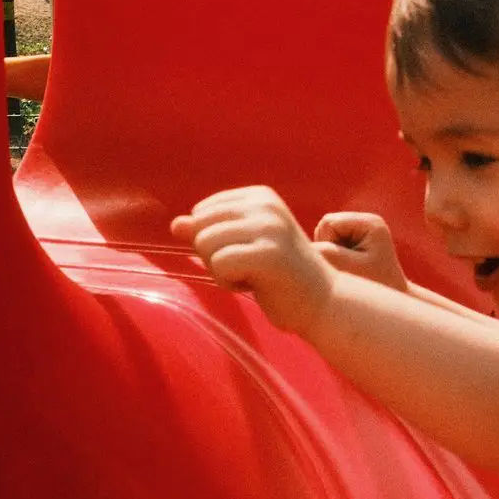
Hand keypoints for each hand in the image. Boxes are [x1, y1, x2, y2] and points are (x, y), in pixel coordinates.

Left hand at [171, 186, 335, 333]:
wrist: (323, 302)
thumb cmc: (280, 276)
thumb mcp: (242, 245)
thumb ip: (209, 232)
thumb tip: (175, 224)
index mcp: (260, 196)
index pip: (202, 212)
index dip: (215, 241)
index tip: (248, 253)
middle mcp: (264, 205)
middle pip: (199, 227)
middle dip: (214, 256)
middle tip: (249, 268)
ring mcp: (268, 227)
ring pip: (205, 245)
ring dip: (221, 271)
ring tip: (253, 275)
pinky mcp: (267, 253)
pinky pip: (218, 265)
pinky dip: (229, 282)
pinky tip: (255, 285)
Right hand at [313, 212, 408, 291]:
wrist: (394, 296)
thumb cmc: (374, 287)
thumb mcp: (347, 270)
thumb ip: (326, 252)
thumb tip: (305, 242)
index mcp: (370, 223)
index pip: (328, 223)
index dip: (326, 244)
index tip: (344, 264)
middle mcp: (368, 220)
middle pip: (326, 225)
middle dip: (327, 247)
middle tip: (345, 267)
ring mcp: (363, 227)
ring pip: (326, 233)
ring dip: (330, 252)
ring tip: (348, 267)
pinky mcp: (358, 236)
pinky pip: (331, 239)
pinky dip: (333, 254)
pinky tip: (349, 265)